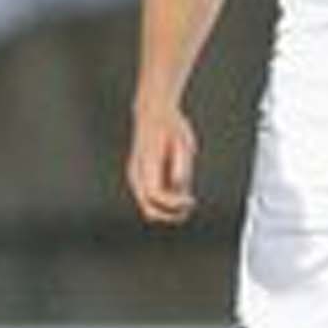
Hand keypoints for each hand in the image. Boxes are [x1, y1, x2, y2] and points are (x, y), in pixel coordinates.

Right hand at [127, 103, 197, 223]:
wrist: (154, 113)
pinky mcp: (141, 176)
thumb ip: (181, 164)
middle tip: (189, 211)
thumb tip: (180, 184)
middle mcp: (137, 174)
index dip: (173, 204)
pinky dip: (165, 202)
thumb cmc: (170, 126)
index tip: (190, 201)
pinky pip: (150, 197)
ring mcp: (136, 176)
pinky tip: (182, 194)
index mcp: (146, 165)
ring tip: (188, 203)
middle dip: (169, 214)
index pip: (154, 195)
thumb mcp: (182, 141)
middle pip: (147, 207)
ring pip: (147, 205)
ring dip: (167, 210)